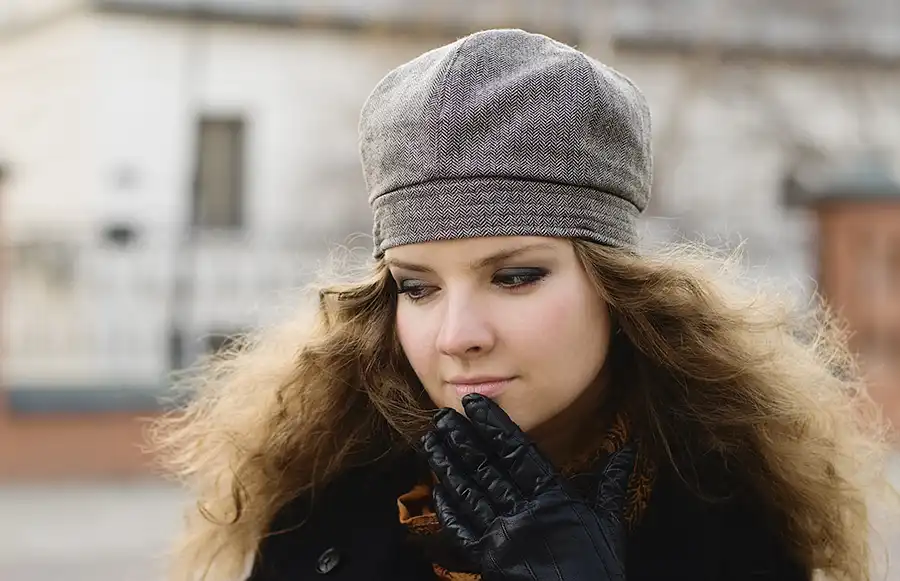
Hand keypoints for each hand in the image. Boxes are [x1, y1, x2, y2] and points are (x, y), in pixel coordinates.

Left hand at [421, 393, 634, 580]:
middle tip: (442, 415)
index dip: (494, 425)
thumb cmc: (597, 567)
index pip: (518, 452)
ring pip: (468, 492)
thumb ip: (611, 483)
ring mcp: (503, 536)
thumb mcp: (609, 522)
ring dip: (447, 465)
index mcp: (553, 497)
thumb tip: (628, 449)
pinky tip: (438, 489)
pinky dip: (450, 509)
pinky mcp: (489, 559)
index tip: (475, 404)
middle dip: (462, 439)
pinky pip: (463, 530)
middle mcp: (523, 512)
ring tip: (430, 441)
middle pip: (486, 467)